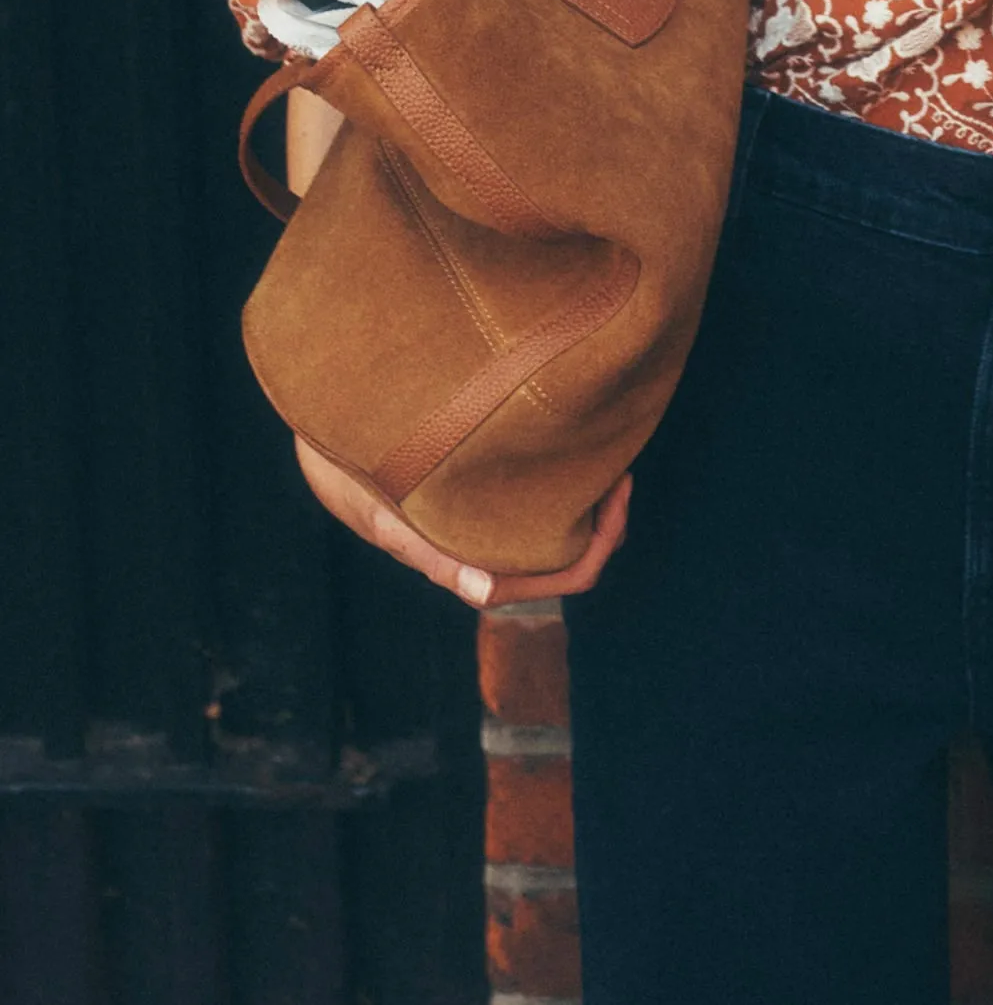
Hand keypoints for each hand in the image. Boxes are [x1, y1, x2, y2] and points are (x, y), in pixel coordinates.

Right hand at [294, 435, 630, 605]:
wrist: (328, 452)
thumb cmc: (358, 485)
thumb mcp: (389, 516)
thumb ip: (433, 556)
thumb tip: (483, 592)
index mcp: (479, 567)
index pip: (567, 575)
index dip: (604, 540)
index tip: (619, 486)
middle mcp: (493, 551)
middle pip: (576, 554)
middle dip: (608, 517)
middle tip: (622, 463)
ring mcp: (491, 527)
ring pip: (562, 528)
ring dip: (588, 498)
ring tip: (603, 449)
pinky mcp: (485, 500)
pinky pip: (541, 501)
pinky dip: (564, 481)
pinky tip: (569, 442)